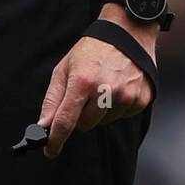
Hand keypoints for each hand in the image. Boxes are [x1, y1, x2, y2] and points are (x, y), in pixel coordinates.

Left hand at [38, 17, 155, 157]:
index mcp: (83, 81)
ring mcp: (126, 96)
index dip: (55, 140)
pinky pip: (122, 116)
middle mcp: (106, 90)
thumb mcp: (65, 68)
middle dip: (80, 116)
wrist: (127, 33)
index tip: (49, 151)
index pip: (65, 121)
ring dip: (99, 111)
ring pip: (104, 122)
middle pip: (85, 125)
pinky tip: (117, 87)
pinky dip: (116, 107)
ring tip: (103, 86)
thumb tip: (44, 126)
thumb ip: (53, 99)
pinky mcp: (140, 99)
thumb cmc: (92, 50)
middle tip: (83, 96)